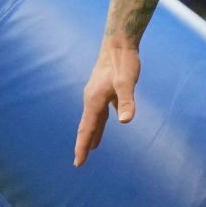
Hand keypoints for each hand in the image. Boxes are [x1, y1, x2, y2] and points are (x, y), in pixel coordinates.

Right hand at [75, 38, 139, 166]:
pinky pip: (102, 110)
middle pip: (87, 126)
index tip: (78, 163)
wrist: (119, 42)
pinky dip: (101, 121)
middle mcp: (92, 99)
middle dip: (84, 144)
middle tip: (80, 162)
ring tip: (92, 148)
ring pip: (94, 118)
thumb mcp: (127, 82)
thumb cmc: (123, 62)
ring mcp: (97, 94)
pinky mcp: (105, 89)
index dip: (82, 147)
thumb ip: (126, 102)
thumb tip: (126, 121)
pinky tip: (109, 121)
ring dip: (93, 133)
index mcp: (94, 100)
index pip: (86, 128)